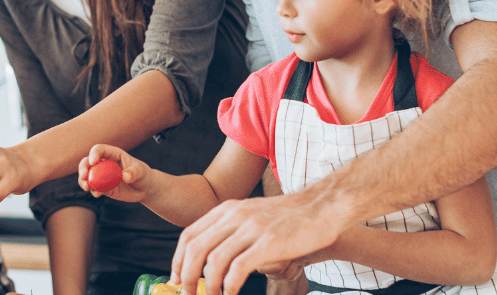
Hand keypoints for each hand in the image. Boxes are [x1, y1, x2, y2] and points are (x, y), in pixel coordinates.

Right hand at [76, 144, 149, 201]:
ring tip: (87, 187)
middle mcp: (105, 164)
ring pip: (88, 175)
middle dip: (83, 167)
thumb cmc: (144, 175)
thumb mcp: (141, 171)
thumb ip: (134, 172)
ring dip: (84, 181)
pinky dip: (93, 191)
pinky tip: (97, 194)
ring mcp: (103, 176)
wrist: (145, 189)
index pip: (100, 150)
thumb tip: (125, 176)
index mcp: (113, 154)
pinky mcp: (104, 188)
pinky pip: (94, 188)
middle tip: (84, 175)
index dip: (94, 153)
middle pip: (88, 162)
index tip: (93, 162)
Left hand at [171, 193, 344, 294]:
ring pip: (213, 261)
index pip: (189, 235)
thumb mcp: (250, 216)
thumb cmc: (287, 219)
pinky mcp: (268, 243)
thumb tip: (209, 261)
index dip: (177, 260)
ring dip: (207, 285)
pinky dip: (229, 286)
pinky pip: (238, 268)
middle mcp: (234, 216)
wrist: (320, 209)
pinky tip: (230, 293)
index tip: (176, 279)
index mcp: (226, 210)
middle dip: (186, 276)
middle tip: (188, 294)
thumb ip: (230, 232)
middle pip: (195, 249)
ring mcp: (251, 228)